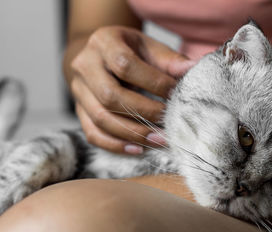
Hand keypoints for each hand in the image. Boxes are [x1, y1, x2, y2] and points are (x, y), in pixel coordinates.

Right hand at [70, 26, 194, 153]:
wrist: (100, 55)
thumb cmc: (130, 51)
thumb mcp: (149, 47)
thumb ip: (169, 60)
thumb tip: (192, 69)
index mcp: (103, 42)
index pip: (125, 65)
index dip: (152, 82)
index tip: (175, 95)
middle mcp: (85, 66)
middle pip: (109, 95)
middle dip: (143, 112)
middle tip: (168, 123)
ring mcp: (79, 90)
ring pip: (100, 118)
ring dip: (133, 134)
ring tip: (160, 140)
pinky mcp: (80, 111)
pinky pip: (93, 133)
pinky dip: (115, 145)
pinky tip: (138, 149)